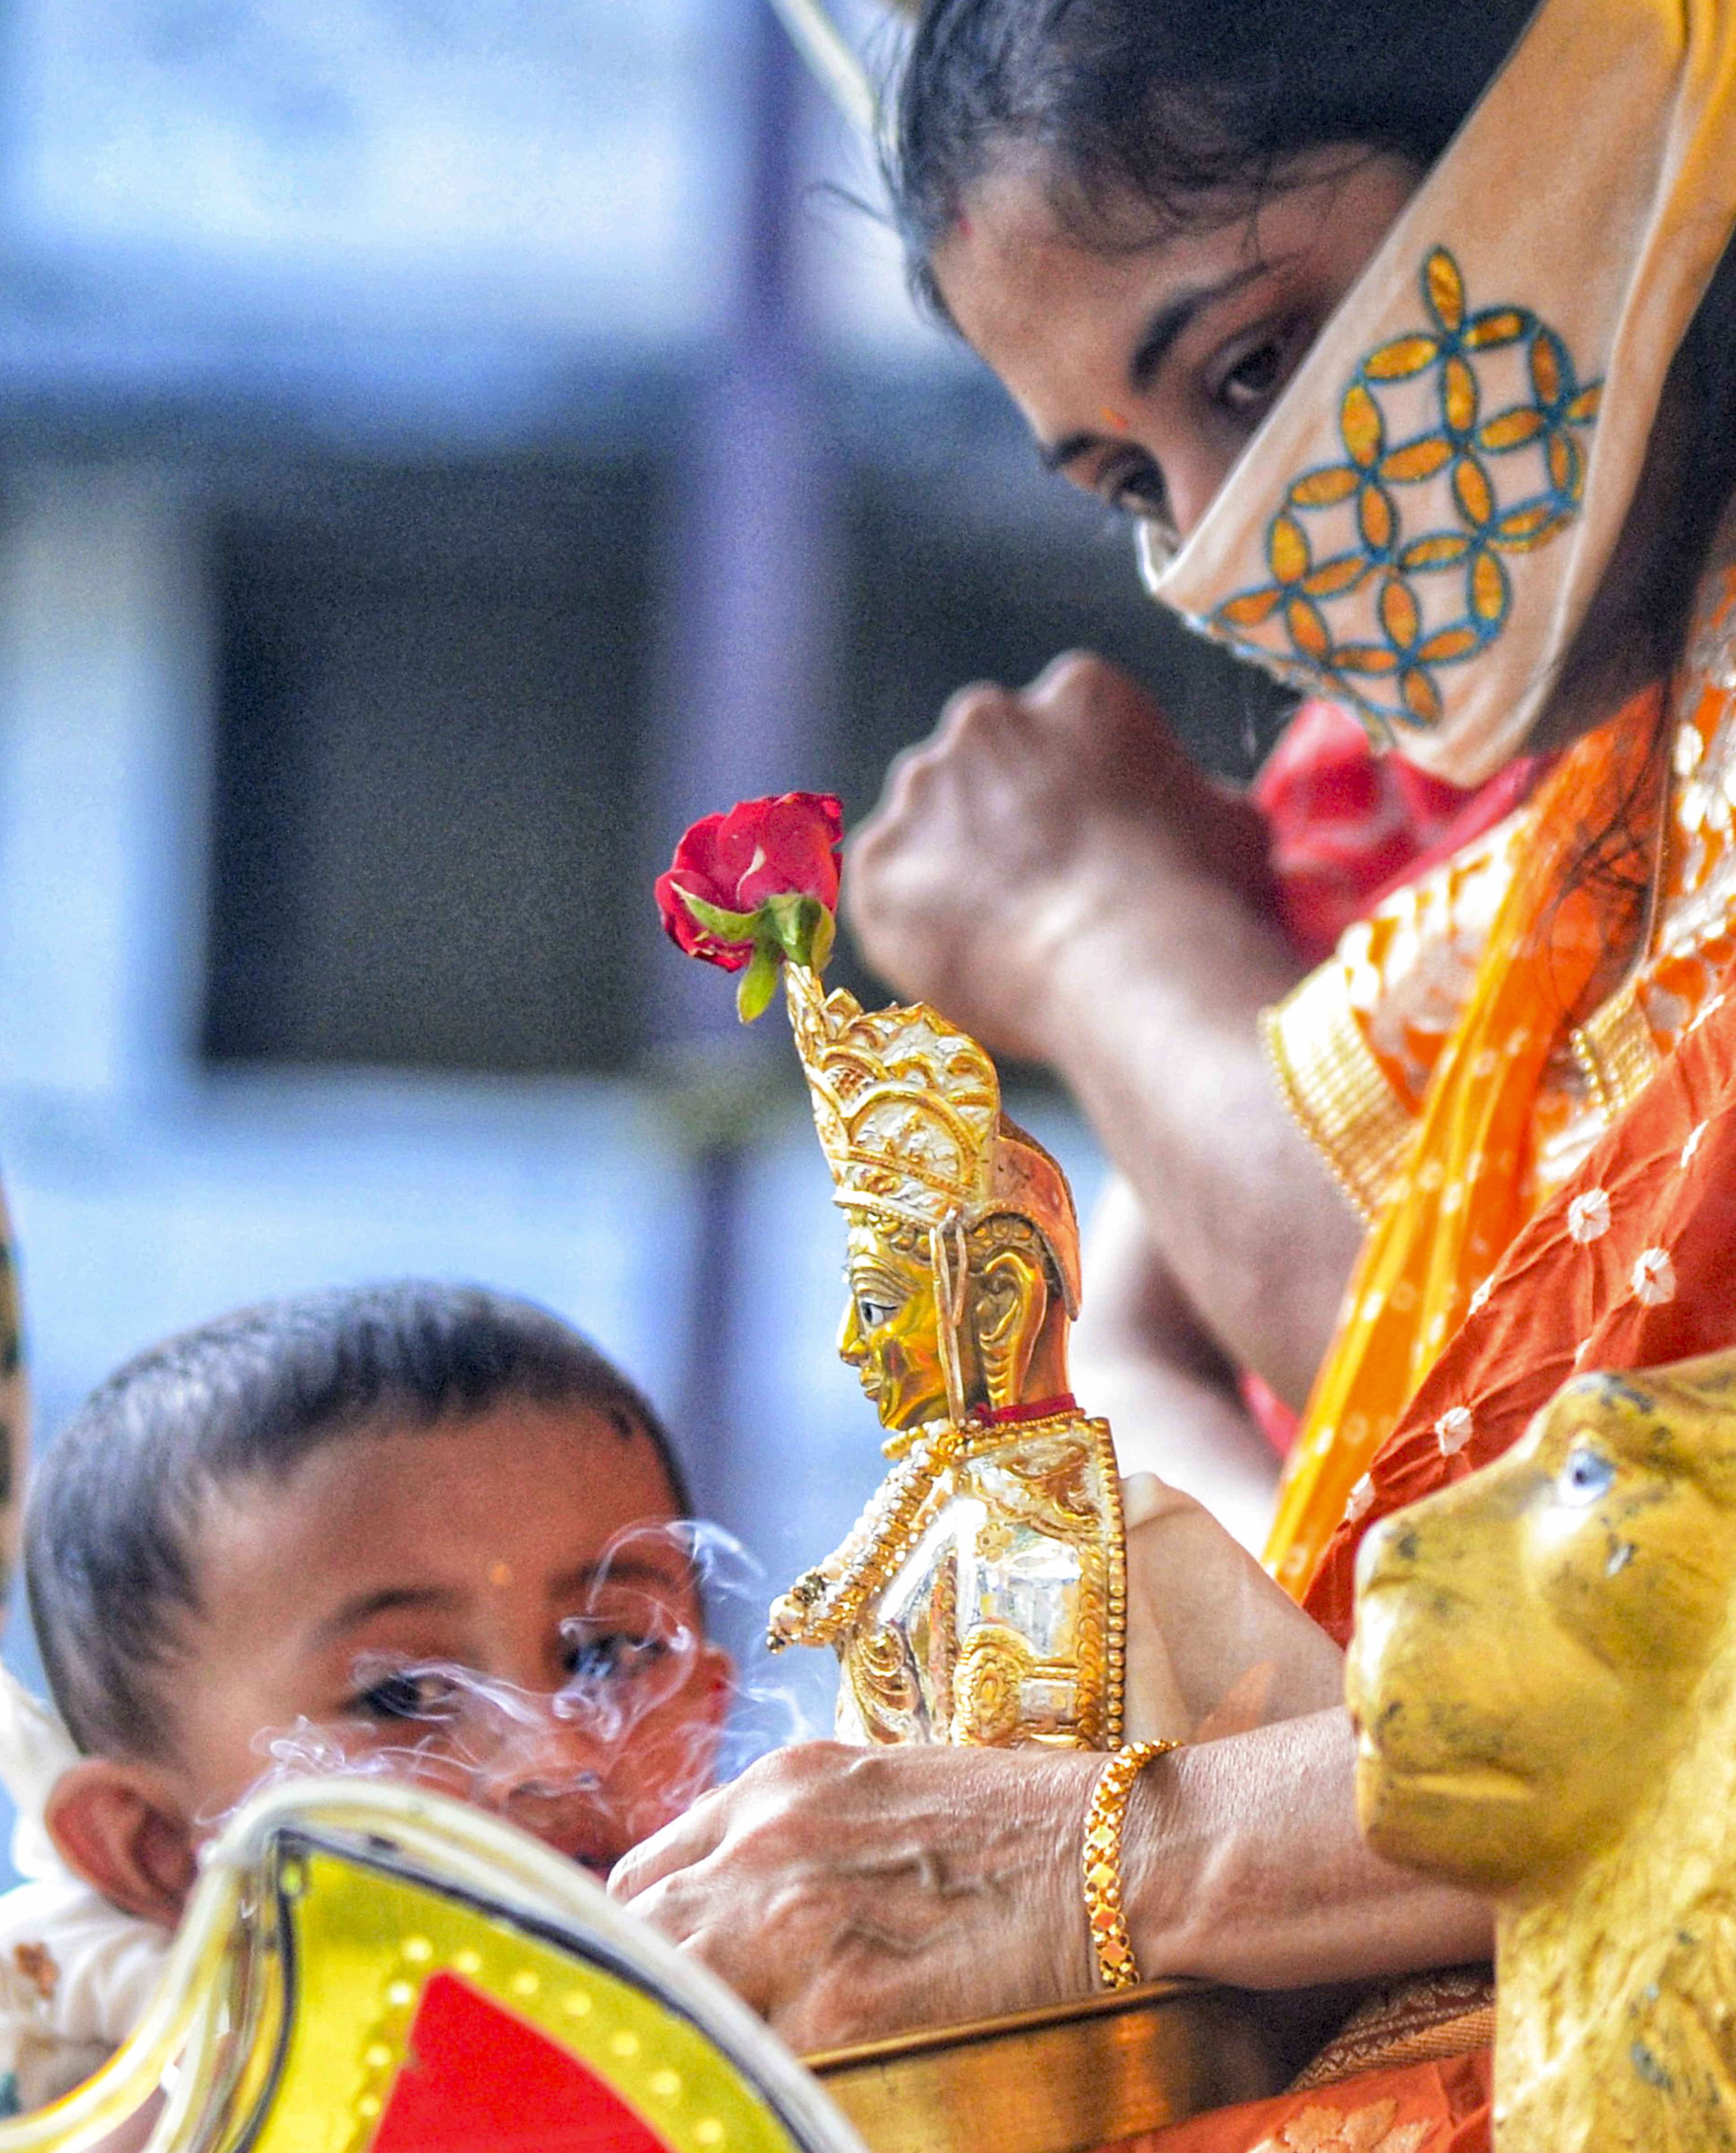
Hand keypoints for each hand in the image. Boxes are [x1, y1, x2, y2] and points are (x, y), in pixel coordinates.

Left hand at [610, 1741, 1102, 2050]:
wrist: (1123, 1857)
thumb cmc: (1023, 1831)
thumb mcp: (883, 1795)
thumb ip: (801, 1842)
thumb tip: (744, 1910)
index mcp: (778, 1787)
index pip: (645, 1876)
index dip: (642, 1938)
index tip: (655, 1977)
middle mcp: (765, 1845)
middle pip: (637, 1933)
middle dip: (646, 1985)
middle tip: (675, 2032)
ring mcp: (791, 1928)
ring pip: (671, 1997)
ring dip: (689, 2030)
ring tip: (713, 2066)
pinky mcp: (839, 2013)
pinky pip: (750, 2061)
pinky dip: (752, 2075)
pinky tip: (773, 2087)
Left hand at [847, 652, 1275, 1058]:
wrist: (1119, 958)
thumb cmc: (1194, 892)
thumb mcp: (1235, 828)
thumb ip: (1201, 805)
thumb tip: (1208, 819)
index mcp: (1079, 693)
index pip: (1068, 730)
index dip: (1083, 796)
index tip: (1100, 847)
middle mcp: (985, 721)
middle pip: (986, 770)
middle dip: (1006, 822)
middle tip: (1046, 894)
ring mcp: (921, 790)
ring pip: (931, 830)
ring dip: (958, 871)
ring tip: (1010, 938)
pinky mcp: (878, 861)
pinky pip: (888, 891)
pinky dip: (916, 925)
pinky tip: (968, 958)